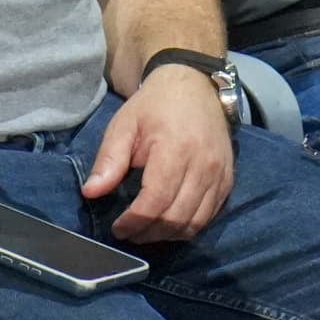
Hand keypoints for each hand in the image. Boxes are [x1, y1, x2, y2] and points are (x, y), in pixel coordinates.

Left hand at [82, 62, 235, 241]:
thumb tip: (91, 193)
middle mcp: (203, 165)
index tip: (118, 228)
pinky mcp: (228, 180)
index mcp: (175, 149)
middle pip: (177, 217)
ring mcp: (220, 174)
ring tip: (146, 231)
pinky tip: (168, 222)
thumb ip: (109, 159)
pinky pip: (209, 216)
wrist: (194, 85)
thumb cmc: (155, 106)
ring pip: (195, 222)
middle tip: (129, 233)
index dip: (135, 221)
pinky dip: (188, 226)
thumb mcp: (124, 125)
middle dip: (149, 233)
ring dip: (168, 234)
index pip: (156, 200)